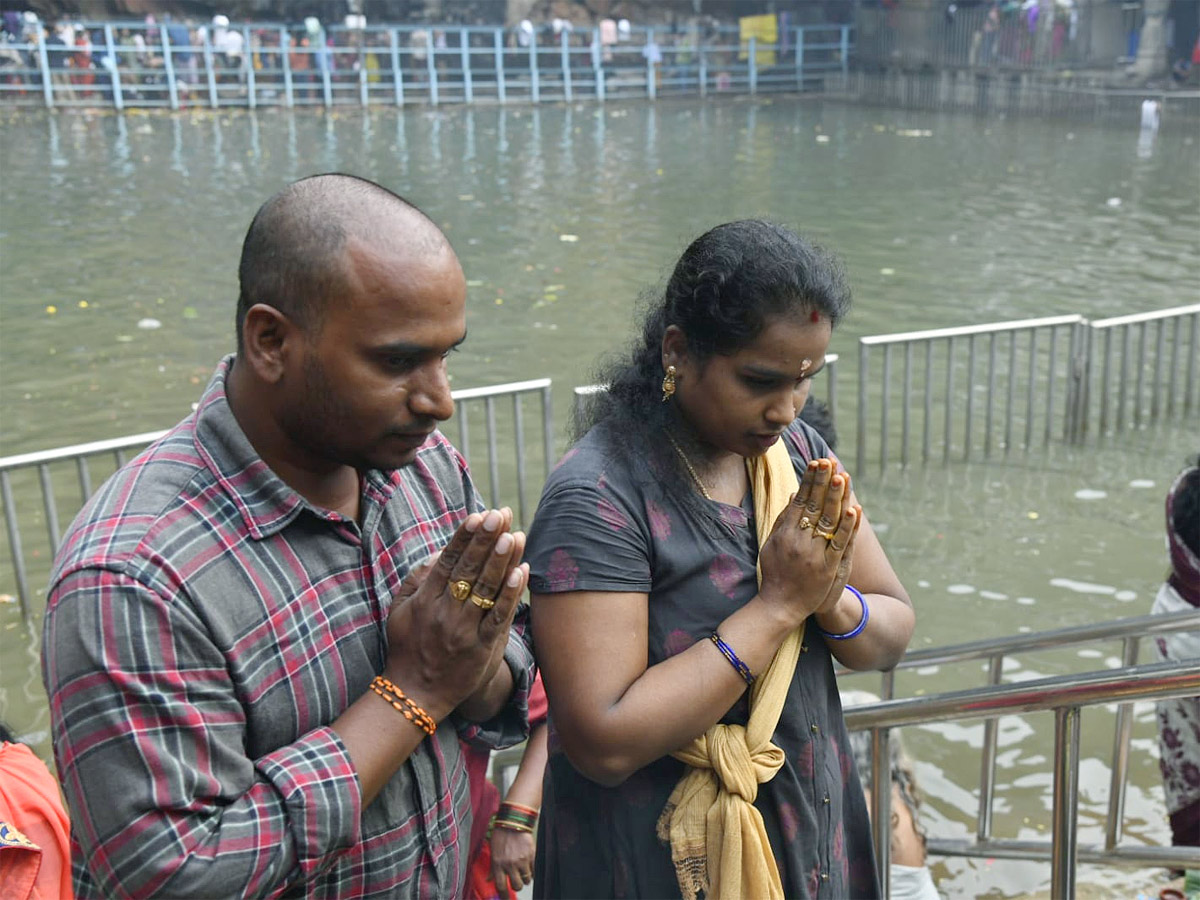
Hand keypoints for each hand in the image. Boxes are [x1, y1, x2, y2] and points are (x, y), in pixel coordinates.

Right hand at [383, 508, 528, 719]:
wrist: (415, 695)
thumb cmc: (407, 648)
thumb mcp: (400, 612)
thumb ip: (416, 580)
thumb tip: (439, 554)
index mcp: (426, 599)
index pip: (448, 561)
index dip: (464, 537)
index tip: (478, 515)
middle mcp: (445, 611)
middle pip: (470, 569)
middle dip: (486, 540)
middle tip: (499, 514)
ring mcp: (464, 630)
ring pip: (486, 589)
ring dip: (502, 560)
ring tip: (513, 535)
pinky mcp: (482, 648)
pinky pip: (498, 617)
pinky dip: (510, 594)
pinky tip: (520, 572)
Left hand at [490, 824, 536, 891]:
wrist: (513, 822)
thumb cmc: (501, 836)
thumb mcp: (493, 852)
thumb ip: (492, 868)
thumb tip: (488, 880)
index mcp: (498, 864)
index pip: (501, 886)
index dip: (504, 896)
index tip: (506, 899)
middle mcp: (509, 864)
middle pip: (516, 886)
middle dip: (517, 885)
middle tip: (516, 881)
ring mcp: (521, 860)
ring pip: (526, 880)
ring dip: (525, 877)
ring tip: (522, 869)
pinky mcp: (531, 856)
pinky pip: (534, 871)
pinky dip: (532, 871)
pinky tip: (528, 865)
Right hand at [757, 459, 855, 627]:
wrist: (780, 606)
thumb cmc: (775, 574)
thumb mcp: (772, 544)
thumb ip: (783, 519)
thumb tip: (795, 494)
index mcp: (785, 533)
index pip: (800, 500)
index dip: (809, 481)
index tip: (817, 462)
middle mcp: (799, 540)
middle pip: (814, 506)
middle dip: (823, 483)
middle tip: (830, 462)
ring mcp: (814, 554)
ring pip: (828, 521)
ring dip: (836, 499)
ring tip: (842, 477)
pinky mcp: (828, 568)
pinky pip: (839, 544)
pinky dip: (847, 527)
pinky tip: (853, 511)